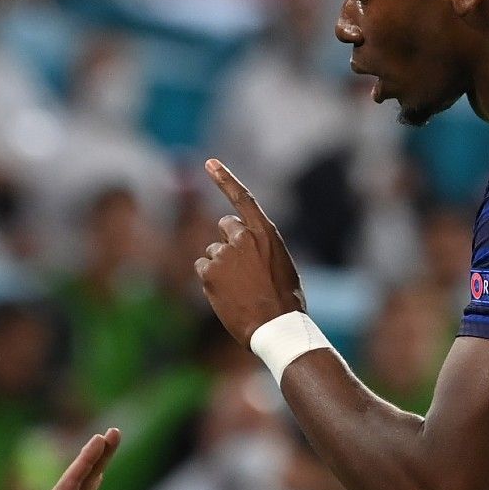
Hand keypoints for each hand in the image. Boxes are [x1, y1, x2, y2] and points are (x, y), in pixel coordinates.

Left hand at [1, 429, 119, 489]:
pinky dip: (93, 484)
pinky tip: (97, 476)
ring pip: (86, 484)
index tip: (100, 439)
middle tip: (114, 432)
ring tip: (110, 443)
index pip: (73, 479)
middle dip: (98, 454)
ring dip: (98, 464)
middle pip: (83, 475)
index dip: (87, 459)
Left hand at [194, 159, 306, 344]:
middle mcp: (243, 238)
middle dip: (228, 242)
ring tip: (239, 289)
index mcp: (266, 233)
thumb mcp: (281, 265)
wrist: (276, 326)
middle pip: (224, 228)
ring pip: (212, 252)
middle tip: (242, 269)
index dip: (225, 178)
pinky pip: (202, 268)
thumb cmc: (285, 301)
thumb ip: (260, 248)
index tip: (209, 163)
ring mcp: (224, 254)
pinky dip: (210, 280)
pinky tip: (226, 294)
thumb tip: (241, 247)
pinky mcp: (209, 272)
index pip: (243, 198)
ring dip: (221, 266)